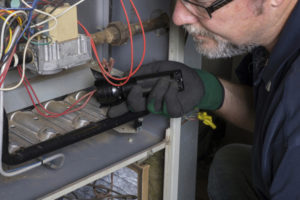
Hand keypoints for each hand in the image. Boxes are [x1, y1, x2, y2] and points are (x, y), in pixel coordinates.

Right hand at [107, 61, 223, 117]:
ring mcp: (163, 108)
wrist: (195, 79)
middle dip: (134, 99)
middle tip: (136, 89)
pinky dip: (169, 92)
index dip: (120, 108)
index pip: (130, 103)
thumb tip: (126, 74)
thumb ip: (142, 71)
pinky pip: (167, 104)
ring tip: (166, 81)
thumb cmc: (176, 74)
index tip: (110, 110)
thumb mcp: (157, 68)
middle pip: (136, 107)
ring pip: (152, 104)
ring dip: (158, 90)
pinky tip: (173, 86)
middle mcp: (152, 103)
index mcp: (145, 94)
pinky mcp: (174, 111)